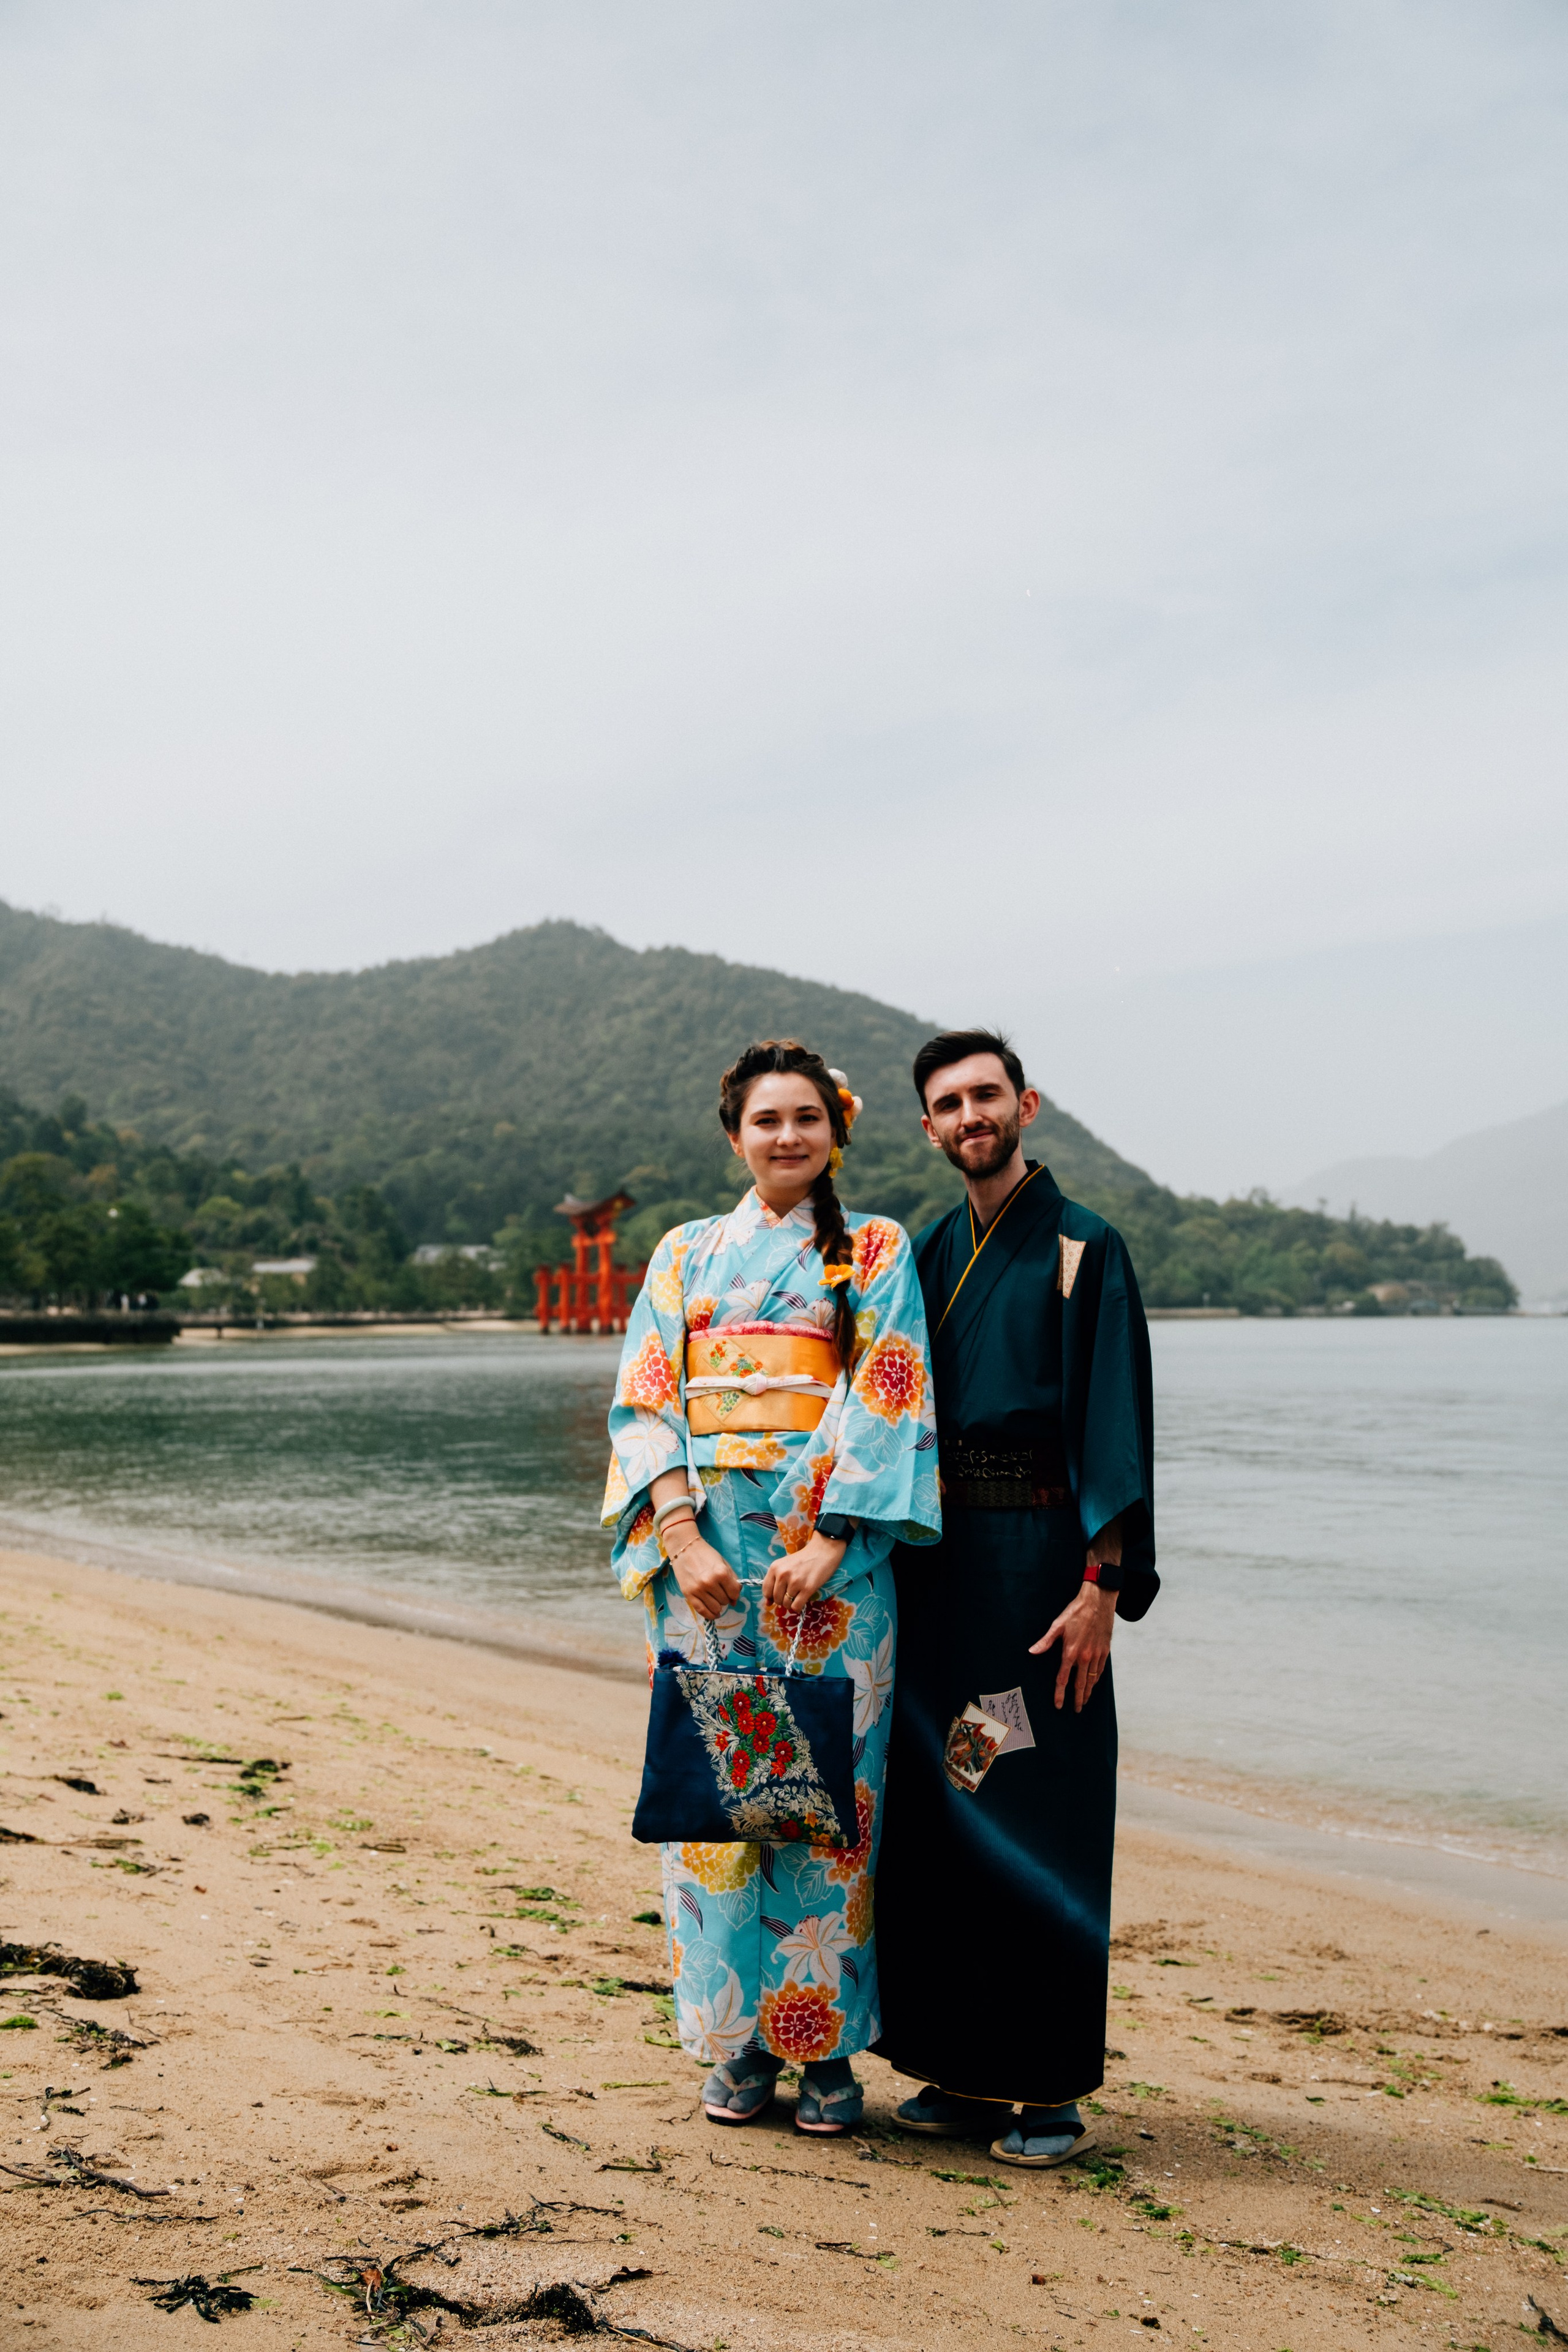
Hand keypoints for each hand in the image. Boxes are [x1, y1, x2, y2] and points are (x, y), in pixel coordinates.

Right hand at [667, 1530, 741, 1622]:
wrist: (685, 1548)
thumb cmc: (706, 1554)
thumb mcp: (724, 1563)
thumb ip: (733, 1581)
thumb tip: (735, 1601)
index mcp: (721, 1573)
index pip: (734, 1593)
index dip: (735, 1594)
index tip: (731, 1592)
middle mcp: (710, 1582)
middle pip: (725, 1601)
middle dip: (725, 1598)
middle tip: (720, 1591)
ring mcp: (698, 1589)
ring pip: (715, 1607)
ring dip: (718, 1605)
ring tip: (716, 1599)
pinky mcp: (688, 1594)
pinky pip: (701, 1610)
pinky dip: (710, 1615)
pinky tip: (714, 1614)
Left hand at [762, 1533, 846, 1613]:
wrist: (822, 1552)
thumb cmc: (803, 1559)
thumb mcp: (785, 1565)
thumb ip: (775, 1581)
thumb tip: (767, 1603)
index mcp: (775, 1567)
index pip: (766, 1590)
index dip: (771, 1597)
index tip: (778, 1596)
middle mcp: (783, 1574)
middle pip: (776, 1599)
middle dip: (782, 1601)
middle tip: (790, 1595)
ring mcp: (795, 1582)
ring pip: (786, 1604)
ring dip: (791, 1604)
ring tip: (797, 1596)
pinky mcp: (807, 1588)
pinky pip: (796, 1606)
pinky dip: (797, 1607)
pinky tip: (802, 1600)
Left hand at [1029, 1582, 1115, 1711]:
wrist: (1098, 1602)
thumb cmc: (1076, 1611)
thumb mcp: (1058, 1625)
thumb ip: (1046, 1641)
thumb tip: (1032, 1651)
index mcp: (1071, 1652)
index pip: (1063, 1678)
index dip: (1060, 1693)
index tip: (1059, 1705)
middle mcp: (1084, 1656)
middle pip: (1080, 1684)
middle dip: (1077, 1699)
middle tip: (1076, 1710)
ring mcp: (1096, 1654)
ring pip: (1092, 1679)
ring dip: (1087, 1692)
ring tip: (1084, 1701)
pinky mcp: (1105, 1650)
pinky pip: (1100, 1669)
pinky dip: (1096, 1679)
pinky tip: (1094, 1683)